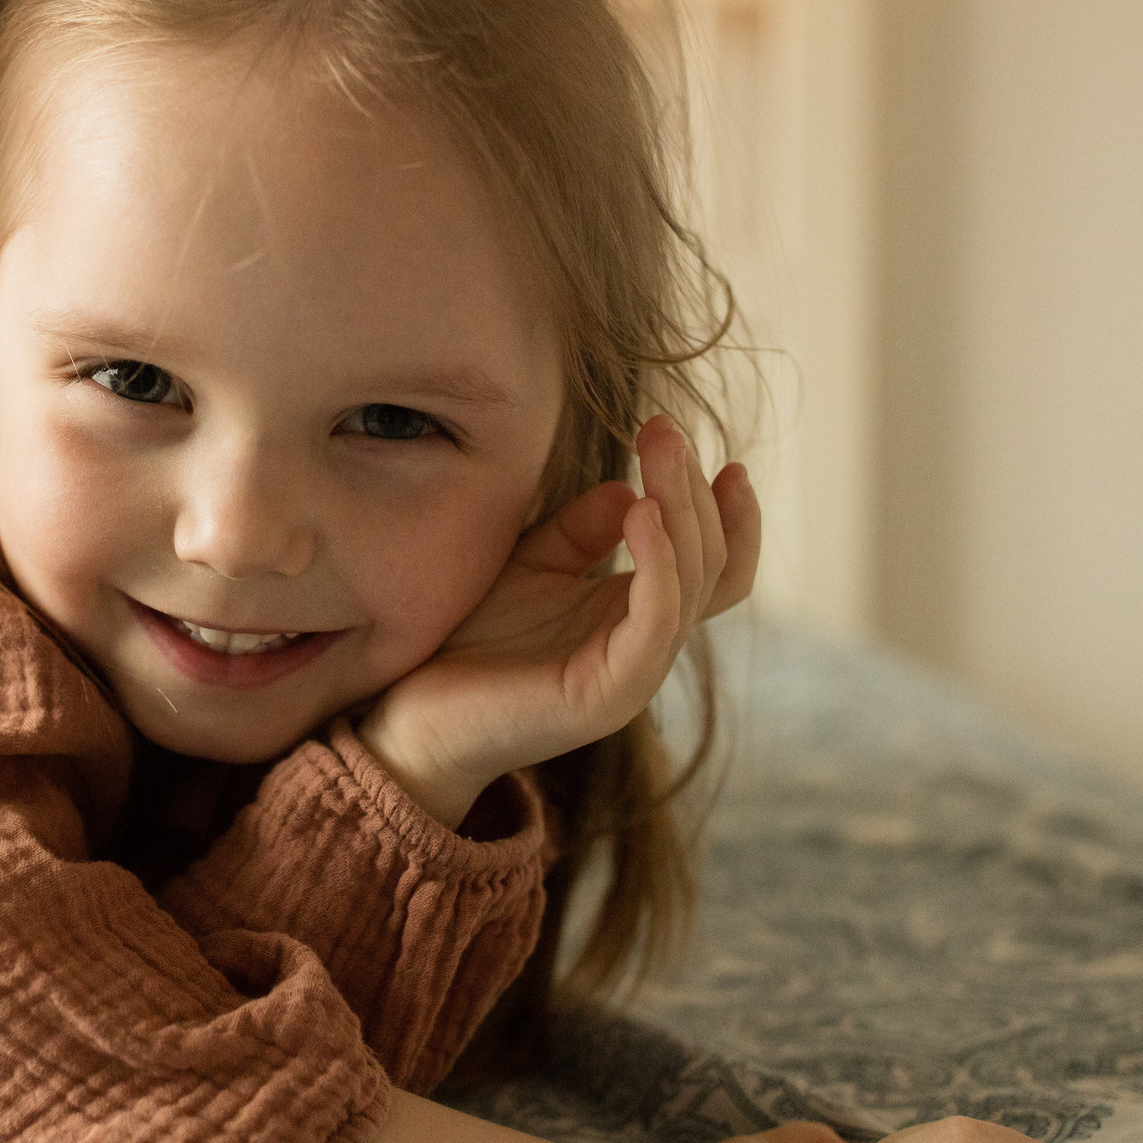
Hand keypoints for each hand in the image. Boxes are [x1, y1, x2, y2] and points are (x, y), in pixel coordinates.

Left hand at [359, 417, 758, 826]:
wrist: (412, 713)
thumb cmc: (466, 642)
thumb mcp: (529, 567)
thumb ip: (576, 533)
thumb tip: (626, 489)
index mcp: (636, 618)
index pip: (715, 568)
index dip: (730, 516)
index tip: (723, 459)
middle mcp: (646, 646)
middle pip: (709, 563)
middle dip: (693, 489)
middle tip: (665, 429)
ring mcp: (633, 675)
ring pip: (691, 585)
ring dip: (681, 509)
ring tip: (661, 450)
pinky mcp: (607, 696)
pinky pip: (655, 623)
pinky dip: (658, 563)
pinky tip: (641, 513)